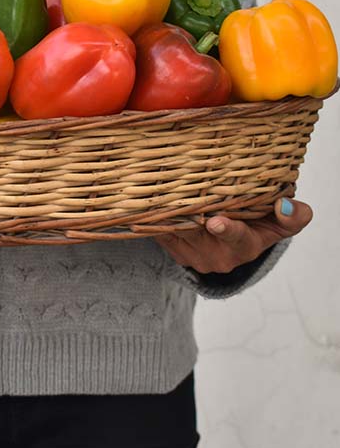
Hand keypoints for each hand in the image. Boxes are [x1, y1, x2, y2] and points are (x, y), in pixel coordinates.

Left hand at [156, 198, 312, 273]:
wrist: (233, 246)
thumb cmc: (260, 225)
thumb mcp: (283, 223)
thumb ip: (294, 216)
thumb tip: (284, 205)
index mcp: (247, 246)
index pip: (238, 238)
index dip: (227, 229)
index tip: (215, 222)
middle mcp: (219, 256)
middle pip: (199, 231)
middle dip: (188, 213)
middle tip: (176, 195)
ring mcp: (194, 256)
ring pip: (177, 229)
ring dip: (170, 211)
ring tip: (162, 190)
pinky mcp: (174, 252)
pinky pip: (162, 231)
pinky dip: (158, 215)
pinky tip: (154, 199)